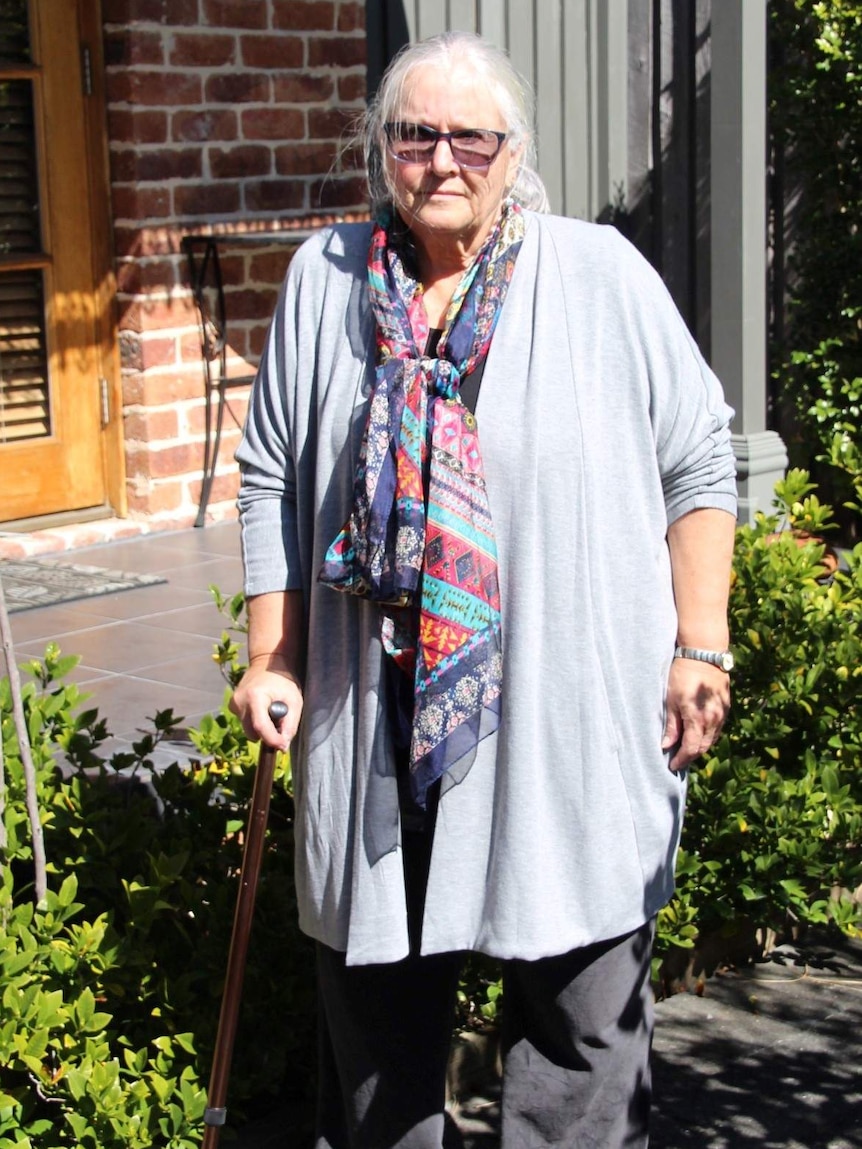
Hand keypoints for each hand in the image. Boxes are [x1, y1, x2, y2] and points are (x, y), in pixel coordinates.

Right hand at [230, 663, 302, 749]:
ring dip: (261, 727)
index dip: (272, 740)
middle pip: (252, 732)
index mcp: (254, 697)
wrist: (267, 663)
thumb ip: (290, 724)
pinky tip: (262, 708)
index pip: (260, 727)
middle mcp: (239, 701)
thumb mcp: (294, 701)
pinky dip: (254, 721)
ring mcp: (233, 703)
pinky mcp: (231, 705)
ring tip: (271, 712)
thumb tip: (283, 746)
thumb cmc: (283, 681)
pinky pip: (244, 722)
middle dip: (267, 734)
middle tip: (280, 723)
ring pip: (248, 729)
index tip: (283, 747)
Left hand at [661, 657, 729, 772]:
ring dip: (700, 746)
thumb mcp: (671, 700)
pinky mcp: (725, 706)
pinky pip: (717, 728)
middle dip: (691, 756)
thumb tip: (666, 745)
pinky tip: (698, 734)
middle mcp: (713, 719)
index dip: (681, 760)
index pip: (691, 749)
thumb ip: (671, 725)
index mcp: (698, 719)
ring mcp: (722, 713)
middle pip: (703, 747)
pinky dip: (708, 736)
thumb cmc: (683, 674)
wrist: (704, 653)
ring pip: (712, 739)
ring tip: (687, 749)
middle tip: (678, 760)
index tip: (672, 766)